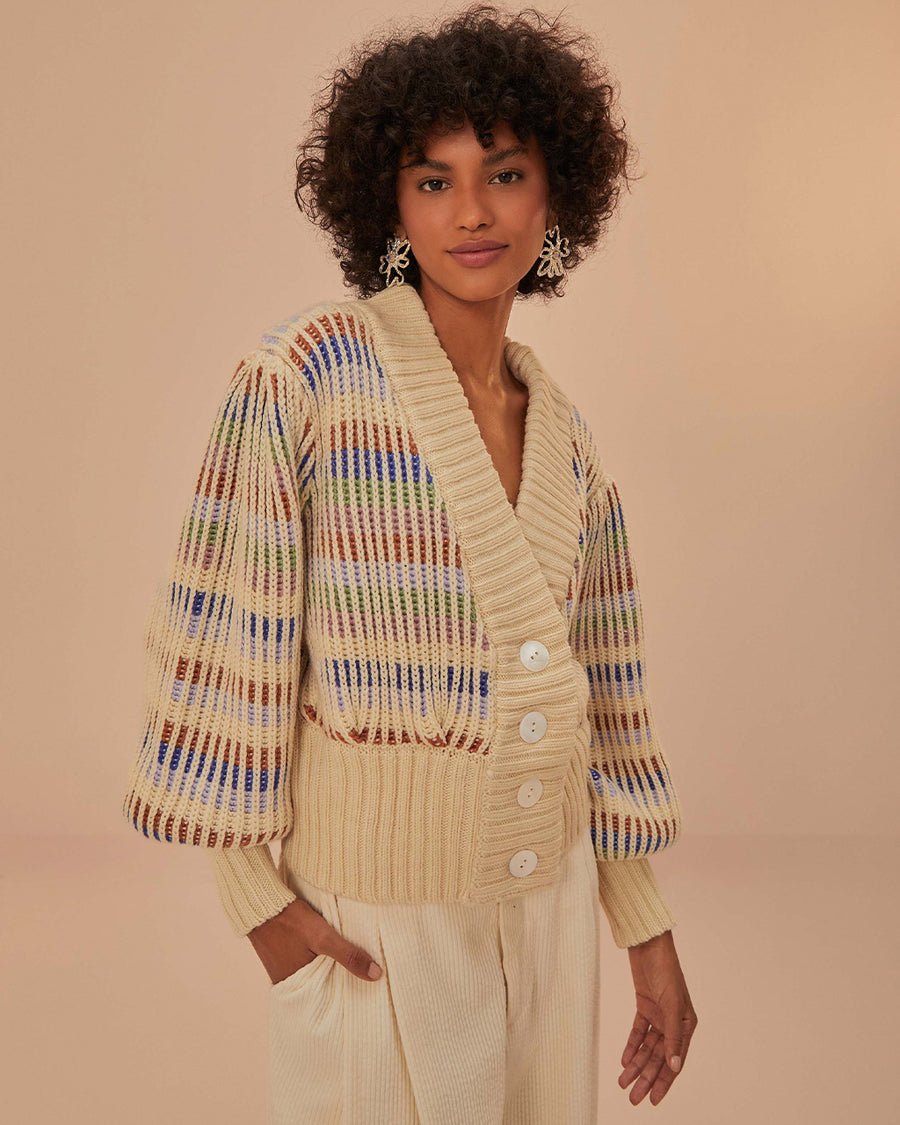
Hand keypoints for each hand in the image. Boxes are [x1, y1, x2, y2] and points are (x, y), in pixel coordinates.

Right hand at [246, 898, 382, 984]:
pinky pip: (304, 961)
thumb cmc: (290, 921)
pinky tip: (328, 951)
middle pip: (321, 985)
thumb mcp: (323, 938)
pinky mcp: (281, 954)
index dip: (346, 995)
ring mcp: (282, 968)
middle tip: (364, 980)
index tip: (366, 994)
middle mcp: (287, 981)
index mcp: (297, 986)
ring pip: (313, 972)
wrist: (260, 901)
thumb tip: (377, 975)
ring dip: (328, 967)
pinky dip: (317, 958)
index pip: (327, 998)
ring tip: (350, 965)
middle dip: (339, 982)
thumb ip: (349, 956)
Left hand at [618, 929, 696, 1105]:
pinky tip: (624, 1060)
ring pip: (646, 1048)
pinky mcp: (644, 1006)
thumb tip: (674, 1066)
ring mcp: (658, 1015)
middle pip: (658, 1057)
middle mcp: (673, 1022)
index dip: (664, 1081)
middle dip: (646, 1078)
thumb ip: (673, 1037)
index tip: (654, 1100)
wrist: (648, 944)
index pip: (674, 1060)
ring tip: (623, 1083)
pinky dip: (631, 1046)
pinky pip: (637, 1032)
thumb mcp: (671, 1005)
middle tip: (633, 1098)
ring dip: (635, 1065)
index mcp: (686, 1024)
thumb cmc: (666, 970)